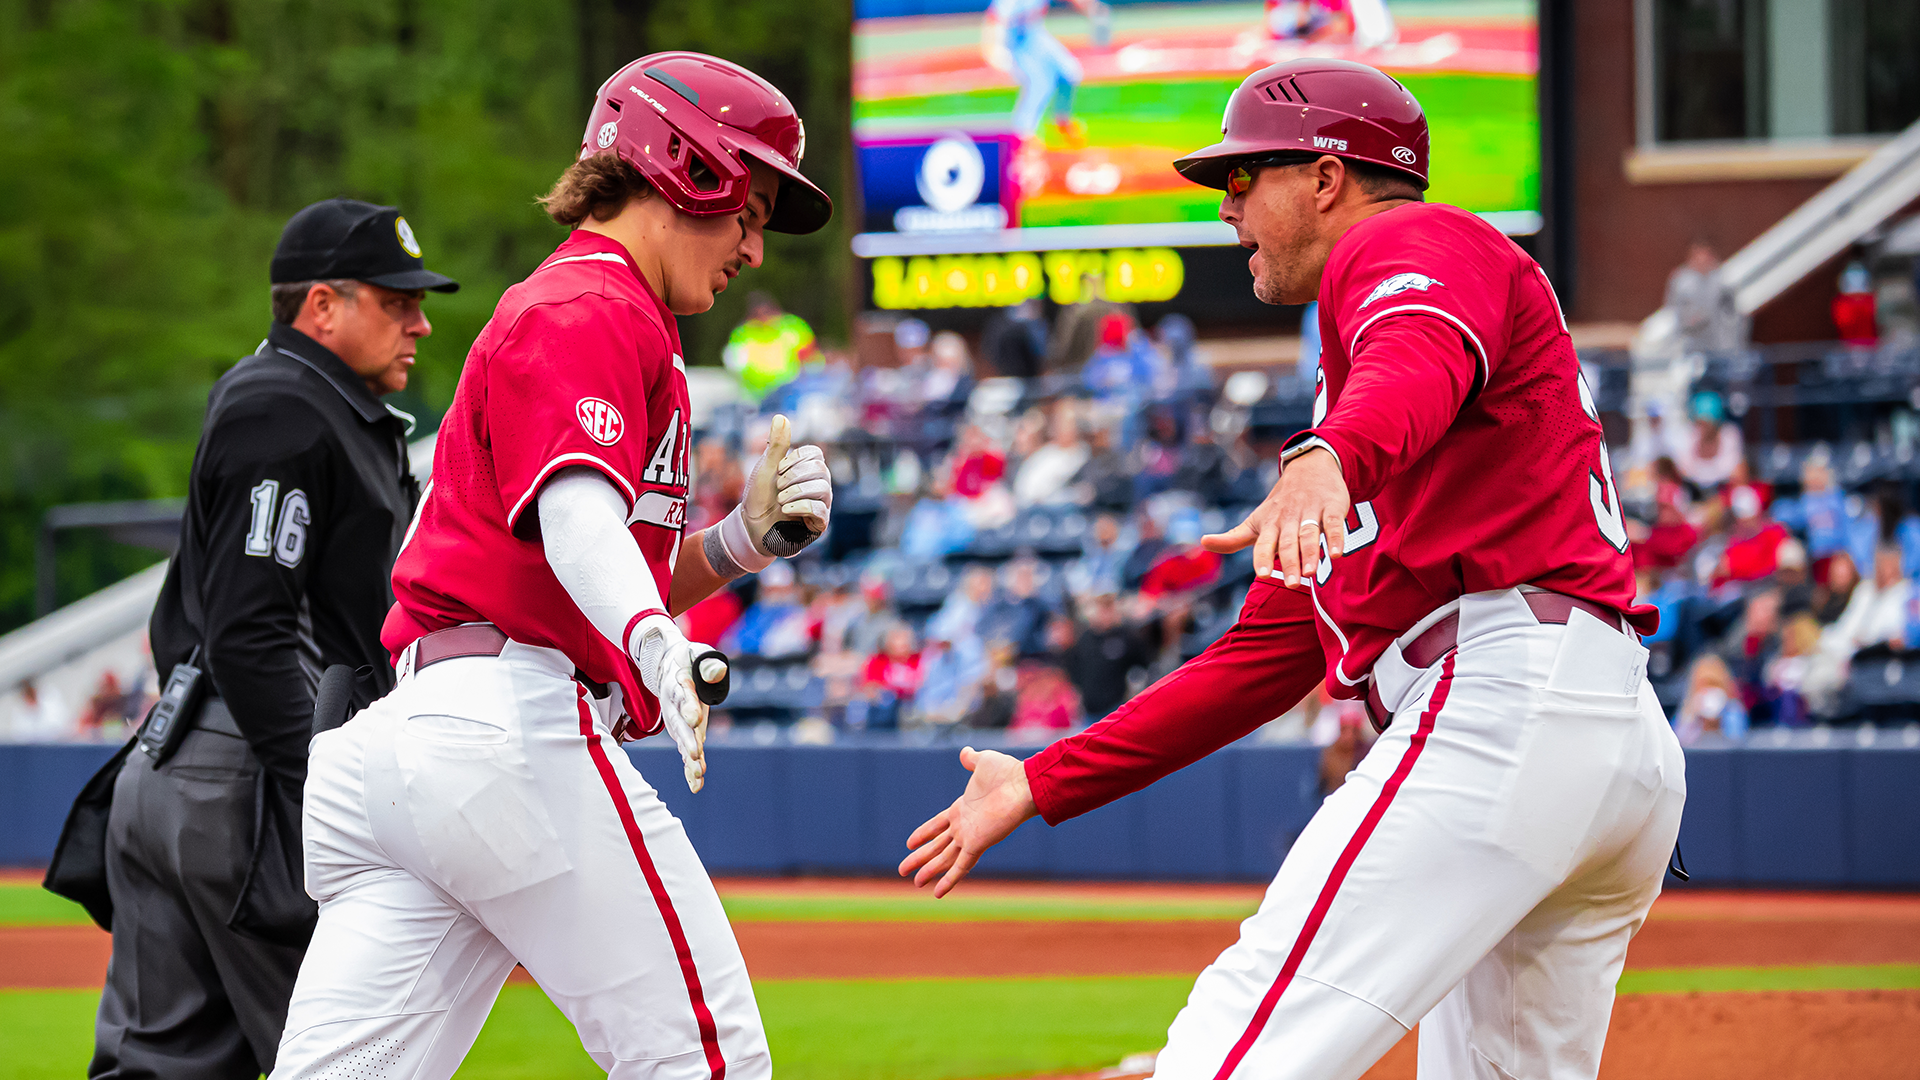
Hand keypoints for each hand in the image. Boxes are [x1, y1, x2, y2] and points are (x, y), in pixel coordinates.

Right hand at [630, 613, 709, 791]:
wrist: (668, 666)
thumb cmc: (690, 659)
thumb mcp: (700, 654)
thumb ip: (709, 664)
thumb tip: (717, 672)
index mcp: (679, 684)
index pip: (683, 695)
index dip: (689, 706)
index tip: (695, 719)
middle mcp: (674, 706)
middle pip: (680, 724)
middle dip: (687, 739)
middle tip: (695, 754)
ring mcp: (677, 722)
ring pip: (682, 742)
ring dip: (689, 758)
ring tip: (698, 775)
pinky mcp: (682, 732)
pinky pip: (686, 751)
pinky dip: (690, 768)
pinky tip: (697, 785)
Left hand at [739, 415, 832, 557]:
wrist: (751, 527)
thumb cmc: (759, 497)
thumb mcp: (765, 468)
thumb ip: (776, 445)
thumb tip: (781, 417)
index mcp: (806, 470)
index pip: (816, 453)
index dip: (796, 459)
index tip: (779, 468)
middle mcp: (818, 485)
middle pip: (821, 469)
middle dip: (795, 476)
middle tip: (779, 486)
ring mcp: (821, 504)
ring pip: (822, 488)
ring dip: (796, 492)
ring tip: (781, 500)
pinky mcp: (819, 524)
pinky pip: (820, 509)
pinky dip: (801, 506)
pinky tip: (787, 510)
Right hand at [899, 747, 1037, 897]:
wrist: (1024, 784)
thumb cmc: (1006, 773)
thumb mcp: (983, 763)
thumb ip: (972, 760)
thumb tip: (966, 753)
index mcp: (962, 808)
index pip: (937, 825)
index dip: (923, 834)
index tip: (910, 843)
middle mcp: (964, 826)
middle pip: (936, 846)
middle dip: (920, 858)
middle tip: (903, 870)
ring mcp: (969, 837)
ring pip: (944, 858)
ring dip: (929, 871)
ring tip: (914, 883)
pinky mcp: (977, 844)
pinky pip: (960, 866)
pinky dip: (949, 880)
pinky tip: (937, 893)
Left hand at [1202, 447, 1349, 589]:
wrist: (1310, 467)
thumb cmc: (1280, 504)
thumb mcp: (1256, 520)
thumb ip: (1234, 537)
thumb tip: (1203, 542)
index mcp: (1270, 524)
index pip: (1264, 543)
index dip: (1263, 557)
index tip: (1262, 574)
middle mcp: (1289, 518)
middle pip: (1288, 542)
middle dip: (1289, 562)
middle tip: (1291, 583)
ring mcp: (1311, 512)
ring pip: (1310, 534)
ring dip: (1311, 552)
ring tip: (1311, 572)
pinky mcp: (1332, 507)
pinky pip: (1334, 523)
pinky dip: (1336, 538)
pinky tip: (1336, 554)